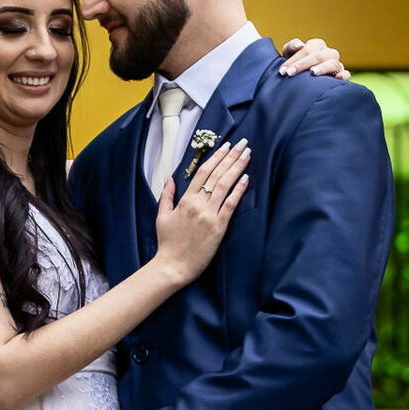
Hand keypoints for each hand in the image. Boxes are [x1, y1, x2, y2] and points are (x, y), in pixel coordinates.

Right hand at [153, 139, 250, 282]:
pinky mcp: (219, 227)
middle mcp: (198, 204)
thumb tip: (170, 178)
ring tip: (247, 155)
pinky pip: (231, 204)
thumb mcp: (162, 216)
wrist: (173, 265)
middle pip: (217, 175)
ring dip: (237, 168)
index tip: (226, 146)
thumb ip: (167, 195)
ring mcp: (209, 215)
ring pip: (225, 185)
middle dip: (231, 157)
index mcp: (184, 200)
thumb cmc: (167, 243)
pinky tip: (246, 178)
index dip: (215, 157)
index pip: (202, 172)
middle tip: (243, 144)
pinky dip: (239, 190)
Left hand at [279, 37, 351, 79]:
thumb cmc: (296, 65)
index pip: (307, 49)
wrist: (304, 82)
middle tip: (290, 73)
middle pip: (318, 56)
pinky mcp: (341, 76)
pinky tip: (337, 78)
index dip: (294, 59)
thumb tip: (299, 45)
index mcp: (316, 46)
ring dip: (323, 67)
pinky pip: (346, 74)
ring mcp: (336, 64)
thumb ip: (290, 48)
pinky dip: (343, 75)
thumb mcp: (289, 55)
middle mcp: (328, 53)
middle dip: (303, 64)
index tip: (283, 70)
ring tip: (312, 72)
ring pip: (333, 63)